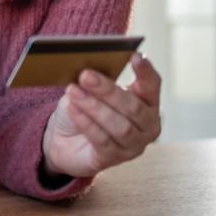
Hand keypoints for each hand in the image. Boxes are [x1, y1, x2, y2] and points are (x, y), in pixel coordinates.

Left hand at [41, 53, 161, 178]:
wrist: (62, 139)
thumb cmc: (83, 109)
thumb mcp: (90, 90)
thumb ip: (97, 79)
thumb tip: (91, 68)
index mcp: (146, 102)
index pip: (152, 86)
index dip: (145, 72)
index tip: (134, 56)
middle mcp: (147, 125)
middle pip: (133, 107)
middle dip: (108, 90)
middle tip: (86, 75)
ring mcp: (133, 145)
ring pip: (119, 126)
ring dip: (94, 107)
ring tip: (74, 91)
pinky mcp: (113, 159)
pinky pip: (102, 140)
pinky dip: (86, 123)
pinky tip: (73, 109)